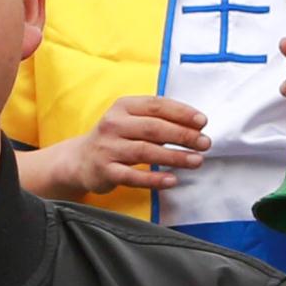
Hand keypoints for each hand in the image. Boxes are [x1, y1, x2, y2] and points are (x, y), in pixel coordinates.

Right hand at [45, 94, 208, 196]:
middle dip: (183, 135)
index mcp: (123, 107)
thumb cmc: (115, 138)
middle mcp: (113, 124)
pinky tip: (172, 180)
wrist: (79, 160)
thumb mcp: (130, 120)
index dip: (181, 113)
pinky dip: (154, 179)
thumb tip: (195, 125)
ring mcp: (108, 148)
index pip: (156, 105)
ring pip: (146, 152)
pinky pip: (133, 176)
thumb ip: (157, 119)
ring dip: (175, 157)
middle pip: (154, 128)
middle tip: (205, 143)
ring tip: (197, 161)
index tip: (202, 122)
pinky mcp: (105, 171)